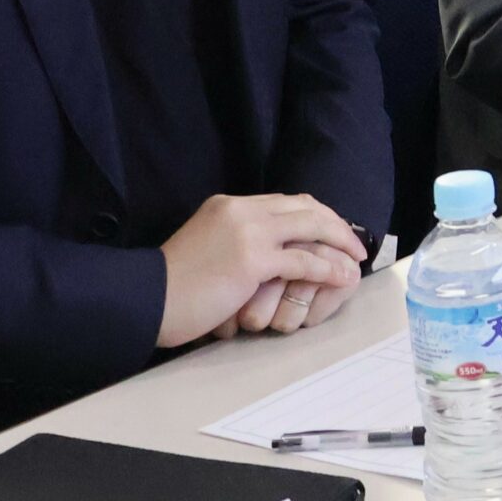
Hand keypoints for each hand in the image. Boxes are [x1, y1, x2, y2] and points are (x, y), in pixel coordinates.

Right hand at [159, 195, 365, 348]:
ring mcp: (248, 232)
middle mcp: (242, 210)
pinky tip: (342, 275)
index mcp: (230, 205)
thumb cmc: (173, 285)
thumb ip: (235, 240)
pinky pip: (304, 260)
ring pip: (311, 227)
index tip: (332, 228)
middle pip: (305, 207)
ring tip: (356, 258)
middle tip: (354, 242)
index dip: (315, 213)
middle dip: (335, 223)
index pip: (285, 201)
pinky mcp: (253, 260)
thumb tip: (265, 255)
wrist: (146, 299)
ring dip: (340, 242)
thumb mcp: (207, 246)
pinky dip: (328, 267)